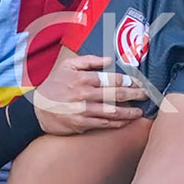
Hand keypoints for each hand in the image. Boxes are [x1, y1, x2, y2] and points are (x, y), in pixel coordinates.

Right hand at [30, 54, 148, 134]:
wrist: (37, 108)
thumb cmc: (54, 84)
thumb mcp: (68, 66)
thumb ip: (89, 61)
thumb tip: (109, 59)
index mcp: (83, 78)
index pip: (112, 79)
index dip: (128, 81)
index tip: (139, 82)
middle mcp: (84, 94)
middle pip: (116, 94)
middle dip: (134, 95)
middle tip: (146, 95)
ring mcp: (83, 110)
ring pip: (112, 111)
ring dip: (129, 112)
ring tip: (140, 112)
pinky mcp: (81, 124)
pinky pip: (104, 123)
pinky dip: (117, 123)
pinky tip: (126, 121)